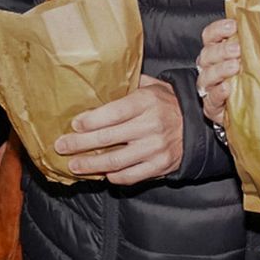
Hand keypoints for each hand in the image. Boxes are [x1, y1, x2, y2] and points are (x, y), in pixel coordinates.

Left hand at [55, 75, 182, 183]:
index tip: (74, 124)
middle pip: (108, 138)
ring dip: (91, 165)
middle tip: (61, 146)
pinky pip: (131, 175)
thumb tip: (96, 83)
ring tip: (74, 165)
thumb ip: (127, 85)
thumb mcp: (152, 86)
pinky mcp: (160, 165)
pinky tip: (101, 173)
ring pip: (116, 161)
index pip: (114, 113)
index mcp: (147, 102)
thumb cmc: (167, 103)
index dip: (91, 121)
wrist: (198, 124)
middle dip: (80, 144)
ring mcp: (156, 148)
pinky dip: (113, 176)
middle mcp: (152, 125)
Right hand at [195, 18, 239, 124]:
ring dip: (220, 70)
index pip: (210, 36)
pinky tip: (227, 88)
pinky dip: (218, 93)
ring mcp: (210, 89)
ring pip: (206, 76)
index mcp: (219, 52)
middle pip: (207, 54)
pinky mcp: (213, 108)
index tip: (234, 25)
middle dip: (222, 50)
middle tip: (238, 48)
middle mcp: (211, 68)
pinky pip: (210, 100)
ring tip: (235, 67)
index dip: (219, 29)